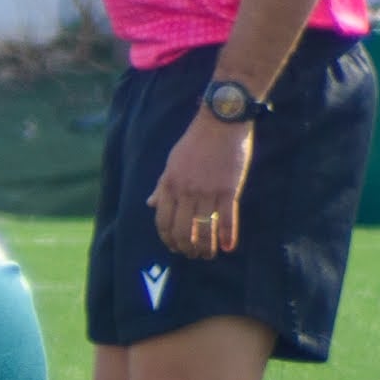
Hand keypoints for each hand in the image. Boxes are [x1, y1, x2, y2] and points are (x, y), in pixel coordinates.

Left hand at [148, 100, 257, 258]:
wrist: (221, 123)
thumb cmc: (195, 141)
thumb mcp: (172, 162)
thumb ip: (162, 186)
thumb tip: (151, 204)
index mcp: (170, 185)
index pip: (163, 221)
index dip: (167, 239)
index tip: (174, 247)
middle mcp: (186, 192)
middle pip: (182, 230)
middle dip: (186, 248)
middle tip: (191, 255)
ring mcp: (208, 192)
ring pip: (204, 229)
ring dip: (205, 247)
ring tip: (207, 255)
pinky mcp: (229, 190)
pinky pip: (227, 219)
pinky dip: (226, 236)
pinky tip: (227, 248)